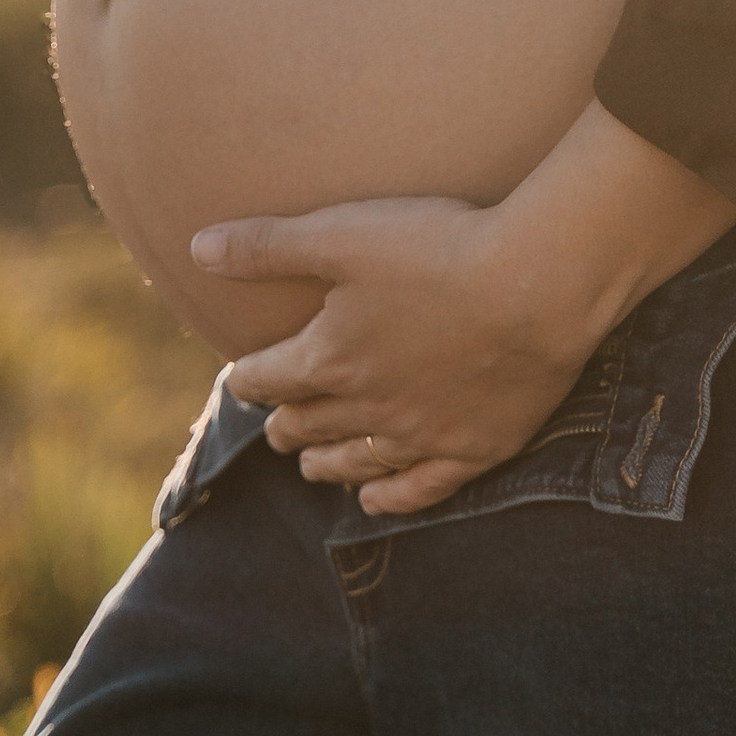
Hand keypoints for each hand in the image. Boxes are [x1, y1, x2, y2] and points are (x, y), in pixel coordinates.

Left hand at [203, 105, 735, 514]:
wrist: (538, 284)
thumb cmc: (439, 249)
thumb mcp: (343, 234)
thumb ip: (268, 246)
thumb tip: (197, 249)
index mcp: (328, 358)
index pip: (266, 380)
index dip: (249, 379)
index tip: (244, 377)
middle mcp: (365, 408)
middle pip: (305, 427)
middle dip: (285, 423)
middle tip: (279, 421)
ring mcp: (420, 435)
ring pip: (353, 463)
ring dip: (324, 463)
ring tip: (311, 463)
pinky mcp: (473, 449)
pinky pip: (418, 488)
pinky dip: (389, 497)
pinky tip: (373, 501)